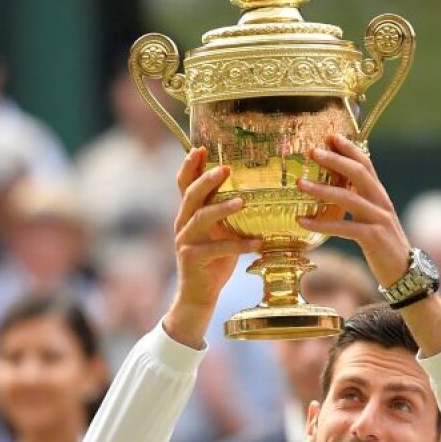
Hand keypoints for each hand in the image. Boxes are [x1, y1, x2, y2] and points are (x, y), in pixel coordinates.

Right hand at [163, 147, 259, 347]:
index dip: (189, 165)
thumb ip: (226, 212)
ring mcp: (185, 241)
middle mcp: (183, 223)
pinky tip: (258, 243)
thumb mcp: (220, 231)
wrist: (199, 294)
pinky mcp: (193, 259)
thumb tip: (253, 190)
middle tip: (226, 169)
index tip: (200, 148)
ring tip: (243, 202)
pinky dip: (239, 245)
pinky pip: (217, 249)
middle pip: (191, 195)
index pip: (184, 184)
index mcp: (188, 213)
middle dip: (207, 180)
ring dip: (222, 208)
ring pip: (201, 218)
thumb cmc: (214, 259)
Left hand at [296, 135, 411, 289]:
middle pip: (359, 173)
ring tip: (300, 184)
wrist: (404, 272)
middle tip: (312, 151)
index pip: (366, 164)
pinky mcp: (373, 238)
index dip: (349, 148)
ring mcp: (379, 219)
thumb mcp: (371, 217)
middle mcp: (381, 202)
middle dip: (335, 160)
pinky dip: (322, 224)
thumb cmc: (382, 244)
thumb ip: (358, 200)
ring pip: (349, 198)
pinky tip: (302, 221)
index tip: (330, 136)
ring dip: (322, 189)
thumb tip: (335, 186)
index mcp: (379, 194)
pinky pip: (344, 227)